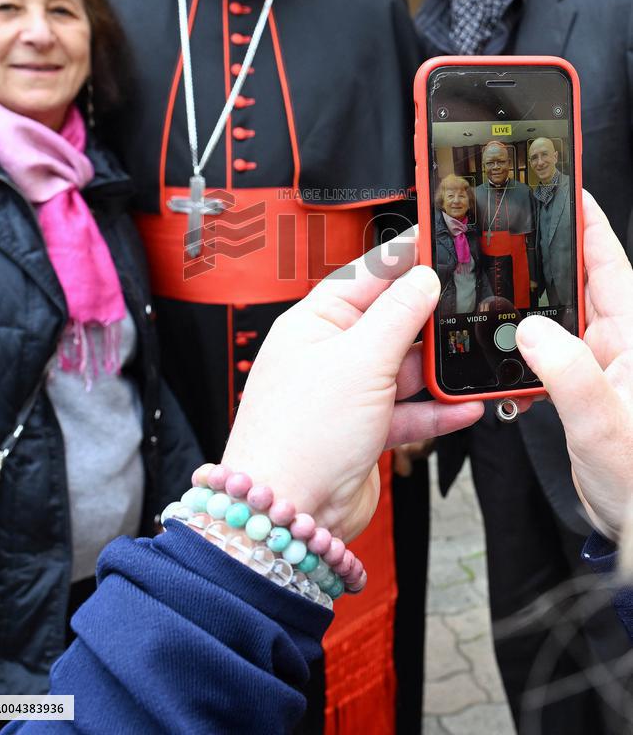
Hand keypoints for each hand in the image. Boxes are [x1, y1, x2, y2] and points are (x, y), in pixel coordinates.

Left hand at [223, 232, 482, 541]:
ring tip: (471, 362)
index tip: (438, 243)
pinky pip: (409, 410)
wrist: (287, 515)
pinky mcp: (365, 430)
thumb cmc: (299, 436)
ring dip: (437, 370)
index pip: (365, 276)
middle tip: (469, 306)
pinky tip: (464, 406)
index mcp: (314, 323)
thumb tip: (423, 278)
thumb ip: (398, 315)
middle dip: (428, 320)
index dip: (403, 259)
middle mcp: (329, 354)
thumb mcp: (360, 360)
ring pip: (404, 368)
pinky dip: (436, 409)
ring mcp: (347, 393)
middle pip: (390, 321)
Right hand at [516, 191, 632, 541]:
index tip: (567, 185)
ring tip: (498, 277)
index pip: (610, 264)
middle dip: (548, 252)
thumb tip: (533, 329)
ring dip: (530, 299)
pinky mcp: (580, 387)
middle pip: (580, 282)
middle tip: (514, 222)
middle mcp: (618, 346)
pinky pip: (547, 350)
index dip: (588, 222)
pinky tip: (503, 340)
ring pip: (558, 315)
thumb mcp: (604, 427)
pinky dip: (523, 341)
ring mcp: (599, 366)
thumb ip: (570, 374)